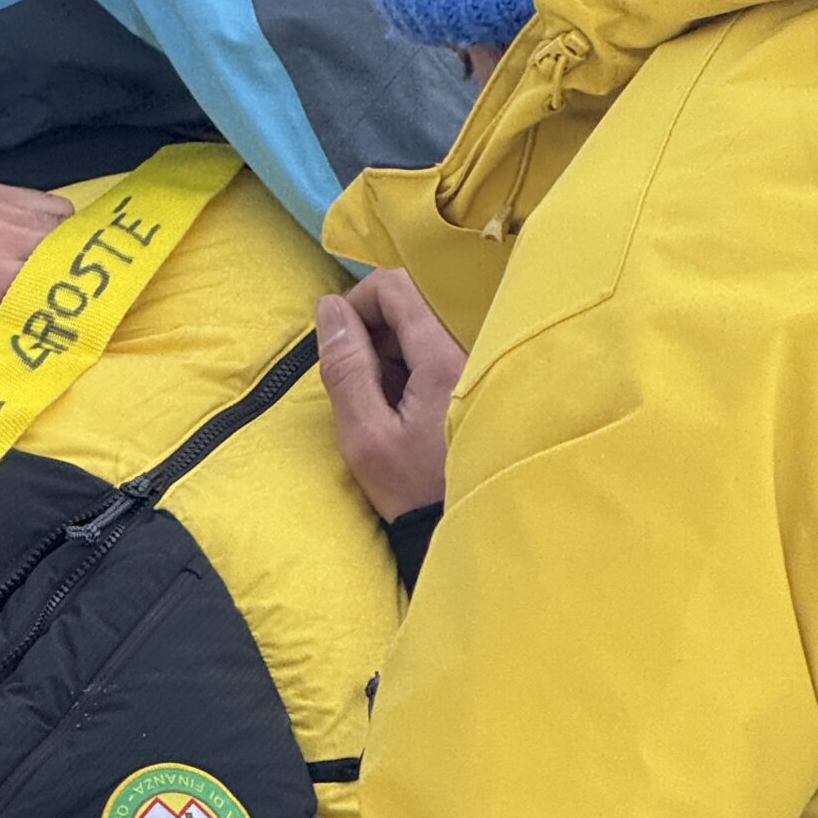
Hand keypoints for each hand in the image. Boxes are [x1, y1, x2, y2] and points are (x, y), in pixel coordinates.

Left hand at [0, 181, 73, 350]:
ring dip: (63, 254)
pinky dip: (49, 230)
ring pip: (63, 222)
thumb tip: (55, 356)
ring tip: (46, 286)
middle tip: (73, 314)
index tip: (88, 334)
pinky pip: (45, 204)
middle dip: (72, 283)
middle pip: (65, 250)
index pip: (55, 286)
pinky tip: (28, 258)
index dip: (76, 311)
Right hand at [316, 268, 467, 523]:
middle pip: (415, 301)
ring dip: (396, 347)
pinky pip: (445, 346)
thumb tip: (330, 308)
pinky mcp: (487, 379)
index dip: (358, 303)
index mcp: (444, 360)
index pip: (396, 287)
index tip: (341, 342)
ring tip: (385, 397)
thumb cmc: (415, 490)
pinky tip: (409, 403)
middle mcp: (474, 350)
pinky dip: (418, 361)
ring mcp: (484, 364)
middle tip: (362, 378)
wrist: (471, 531)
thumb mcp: (365, 436)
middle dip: (376, 328)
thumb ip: (346, 367)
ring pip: (429, 322)